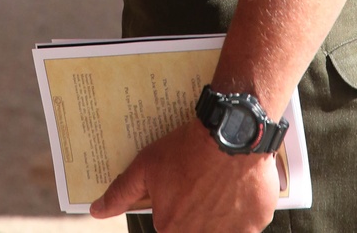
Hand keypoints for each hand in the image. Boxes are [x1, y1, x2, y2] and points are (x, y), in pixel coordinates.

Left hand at [90, 119, 279, 232]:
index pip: (168, 226)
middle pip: (196, 228)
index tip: (181, 190)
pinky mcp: (258, 223)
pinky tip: (237, 183)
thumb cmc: (187, 150)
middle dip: (196, 210)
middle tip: (200, 183)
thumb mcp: (146, 166)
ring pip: (223, 227)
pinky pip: (249, 220)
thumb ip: (121, 193)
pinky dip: (244, 206)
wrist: (230, 133)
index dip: (174, 205)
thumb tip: (98, 211)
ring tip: (219, 181)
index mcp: (172, 230)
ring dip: (220, 211)